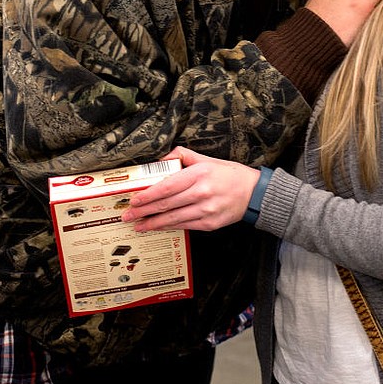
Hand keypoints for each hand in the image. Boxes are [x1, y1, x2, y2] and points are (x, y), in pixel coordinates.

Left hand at [122, 146, 259, 231]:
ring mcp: (205, 210)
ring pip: (173, 219)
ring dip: (152, 223)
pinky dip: (169, 227)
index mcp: (199, 174)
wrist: (254, 194)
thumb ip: (183, 156)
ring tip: (138, 225)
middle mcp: (201, 193)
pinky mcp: (209, 224)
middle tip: (128, 215)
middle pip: (166, 204)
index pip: (167, 186)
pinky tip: (158, 227)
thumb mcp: (207, 159)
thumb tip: (162, 159)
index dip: (148, 195)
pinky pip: (184, 226)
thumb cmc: (230, 175)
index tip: (134, 199)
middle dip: (144, 211)